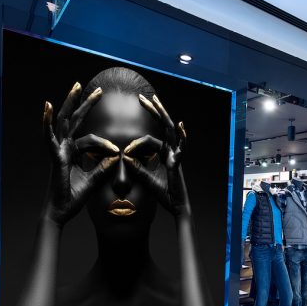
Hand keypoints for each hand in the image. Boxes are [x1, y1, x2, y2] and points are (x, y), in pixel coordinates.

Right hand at [43, 83, 118, 225]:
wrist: (60, 212)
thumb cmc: (73, 198)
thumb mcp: (94, 181)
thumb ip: (104, 168)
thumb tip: (118, 157)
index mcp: (73, 154)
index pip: (91, 139)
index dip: (106, 144)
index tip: (119, 152)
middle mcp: (64, 149)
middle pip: (75, 121)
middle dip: (85, 104)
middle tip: (98, 89)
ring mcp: (58, 151)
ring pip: (66, 122)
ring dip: (71, 103)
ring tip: (77, 86)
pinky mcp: (55, 157)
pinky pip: (50, 137)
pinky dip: (48, 121)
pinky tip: (49, 107)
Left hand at [124, 94, 187, 216]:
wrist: (177, 207)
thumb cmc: (165, 195)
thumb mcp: (146, 180)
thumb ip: (137, 169)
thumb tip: (124, 157)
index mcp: (164, 154)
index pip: (149, 140)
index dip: (135, 143)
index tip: (124, 151)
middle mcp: (171, 152)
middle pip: (162, 126)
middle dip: (153, 111)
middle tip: (143, 97)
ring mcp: (176, 156)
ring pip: (169, 130)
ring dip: (162, 114)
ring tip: (155, 101)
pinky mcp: (178, 163)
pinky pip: (181, 147)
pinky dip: (182, 136)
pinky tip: (180, 125)